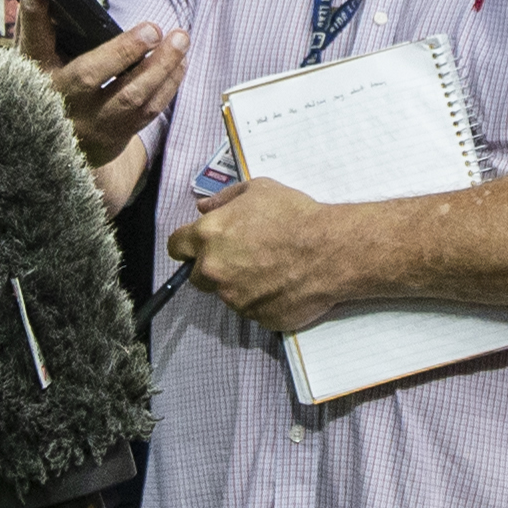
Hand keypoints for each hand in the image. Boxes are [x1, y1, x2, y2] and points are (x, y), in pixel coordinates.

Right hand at [25, 10, 188, 165]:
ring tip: (180, 39)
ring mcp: (89, 123)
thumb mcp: (38, 58)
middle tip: (154, 28)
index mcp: (37, 74)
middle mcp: (59, 100)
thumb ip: (41, 25)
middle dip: (124, 50)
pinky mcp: (114, 137)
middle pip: (88, 75)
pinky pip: (147, 111)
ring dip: (161, 67)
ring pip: (130, 97)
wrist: (55, 148)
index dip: (32, 17)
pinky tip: (180, 62)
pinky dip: (168, 85)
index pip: (30, 42)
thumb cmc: (52, 86)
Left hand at [166, 176, 361, 332]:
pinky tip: (281, 284)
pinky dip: (261, 299)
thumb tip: (203, 207)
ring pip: (227, 294)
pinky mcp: (256, 317)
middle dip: (214, 267)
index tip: (197, 246)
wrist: (330, 250)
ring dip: (239, 284)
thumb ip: (224, 199)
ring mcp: (235, 298)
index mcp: (209, 236)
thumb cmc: (295, 215)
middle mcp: (215, 271)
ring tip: (270, 269)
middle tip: (242, 256)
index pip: (177, 247)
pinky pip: (252, 309)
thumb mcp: (258, 190)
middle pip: (198, 275)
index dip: (187, 245)